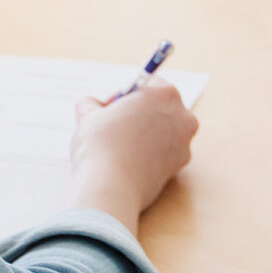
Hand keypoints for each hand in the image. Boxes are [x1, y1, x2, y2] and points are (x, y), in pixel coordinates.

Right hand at [68, 79, 197, 229]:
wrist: (110, 187)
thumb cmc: (101, 145)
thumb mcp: (88, 115)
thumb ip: (93, 104)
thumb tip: (92, 106)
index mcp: (166, 95)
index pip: (149, 85)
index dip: (127, 95)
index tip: (112, 106)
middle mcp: (183, 118)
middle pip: (160, 109)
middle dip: (140, 115)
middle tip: (114, 125)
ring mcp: (183, 146)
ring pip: (163, 134)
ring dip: (145, 136)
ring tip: (118, 147)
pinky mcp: (178, 170)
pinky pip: (163, 156)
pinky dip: (148, 157)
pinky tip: (127, 162)